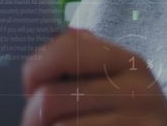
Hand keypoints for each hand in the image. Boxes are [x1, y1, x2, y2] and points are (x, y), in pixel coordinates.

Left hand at [21, 28, 166, 125]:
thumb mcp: (119, 80)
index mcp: (128, 62)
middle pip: (51, 98)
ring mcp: (135, 123)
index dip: (35, 68)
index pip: (65, 49)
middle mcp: (135, 91)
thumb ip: (85, 60)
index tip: (31, 86)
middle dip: (32, 113)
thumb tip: (43, 51)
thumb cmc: (134, 111)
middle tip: (33, 121)